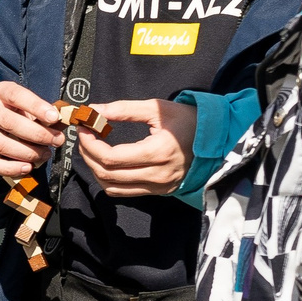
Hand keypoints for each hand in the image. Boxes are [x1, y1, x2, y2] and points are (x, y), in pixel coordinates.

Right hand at [0, 82, 62, 177]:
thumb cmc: (15, 112)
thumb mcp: (27, 106)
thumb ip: (43, 115)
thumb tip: (61, 124)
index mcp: (1, 92)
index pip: (16, 96)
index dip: (36, 106)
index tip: (54, 118)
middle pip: (9, 122)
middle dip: (36, 134)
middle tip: (56, 140)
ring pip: (0, 144)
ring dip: (26, 153)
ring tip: (45, 155)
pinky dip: (11, 168)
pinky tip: (28, 167)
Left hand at [78, 99, 196, 196]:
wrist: (217, 140)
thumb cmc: (189, 120)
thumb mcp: (158, 108)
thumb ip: (124, 109)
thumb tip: (94, 110)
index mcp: (158, 152)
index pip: (110, 157)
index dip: (90, 144)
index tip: (84, 128)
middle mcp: (157, 174)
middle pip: (107, 173)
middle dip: (88, 155)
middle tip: (84, 137)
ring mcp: (158, 186)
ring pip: (111, 187)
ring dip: (95, 169)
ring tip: (92, 149)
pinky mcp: (158, 191)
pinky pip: (124, 192)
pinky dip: (108, 180)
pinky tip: (106, 163)